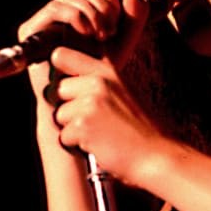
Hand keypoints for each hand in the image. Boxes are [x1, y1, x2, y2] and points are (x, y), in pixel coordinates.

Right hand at [17, 0, 149, 105]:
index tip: (117, 20)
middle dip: (103, 6)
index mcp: (78, 7)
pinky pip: (57, 8)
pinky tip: (88, 33)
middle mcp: (58, 9)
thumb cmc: (99, 72)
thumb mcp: (124, 42)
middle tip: (110, 32)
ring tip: (101, 36)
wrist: (78, 99)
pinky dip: (78, 16)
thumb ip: (135, 18)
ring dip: (92, 13)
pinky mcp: (29, 29)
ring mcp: (43, 19)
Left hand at [49, 46, 161, 184]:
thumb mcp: (120, 92)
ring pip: (59, 115)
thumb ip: (93, 80)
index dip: (59, 73)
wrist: (152, 154)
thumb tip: (59, 76)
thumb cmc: (136, 129)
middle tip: (95, 119)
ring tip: (99, 131)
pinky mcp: (83, 124)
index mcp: (106, 72)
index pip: (61, 56)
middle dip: (69, 108)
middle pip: (57, 91)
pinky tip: (98, 143)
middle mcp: (98, 82)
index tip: (69, 88)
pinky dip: (77, 144)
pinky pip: (64, 136)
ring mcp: (90, 103)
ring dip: (74, 128)